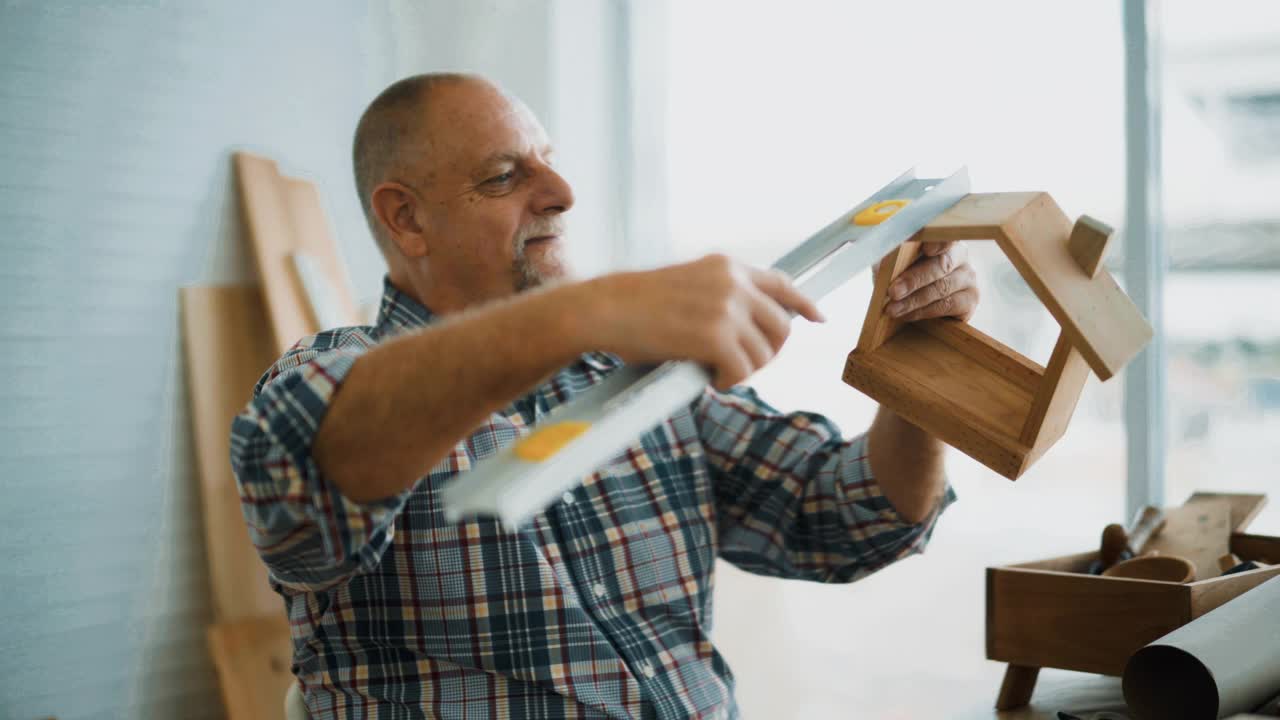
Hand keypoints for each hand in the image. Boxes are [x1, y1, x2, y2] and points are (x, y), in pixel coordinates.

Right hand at [587, 254, 824, 389]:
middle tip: (740, 366)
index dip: (803, 304)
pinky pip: (742, 369)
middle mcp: (734, 282)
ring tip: (716, 371)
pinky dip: (730, 381)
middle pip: (781, 327)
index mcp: (727, 267)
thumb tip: (753, 331)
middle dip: (767, 353)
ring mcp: (727, 308)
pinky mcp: (715, 335)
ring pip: (764, 353)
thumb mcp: (688, 288)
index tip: (818, 318)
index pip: (782, 284)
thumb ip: (722, 299)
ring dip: (745, 370)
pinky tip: (711, 379)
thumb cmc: (636, 307)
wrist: (604, 309)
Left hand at [882, 242, 978, 321]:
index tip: (927, 250)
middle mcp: (960, 255)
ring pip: (942, 288)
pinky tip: (907, 315)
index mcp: (941, 239)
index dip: (939, 242)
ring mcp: (968, 278)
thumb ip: (889, 259)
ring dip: (914, 300)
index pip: (945, 235)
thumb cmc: (901, 278)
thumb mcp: (891, 265)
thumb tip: (883, 257)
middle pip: (942, 264)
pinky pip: (947, 305)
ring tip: (892, 309)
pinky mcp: (970, 300)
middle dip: (914, 279)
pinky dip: (924, 312)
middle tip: (893, 292)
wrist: (912, 306)